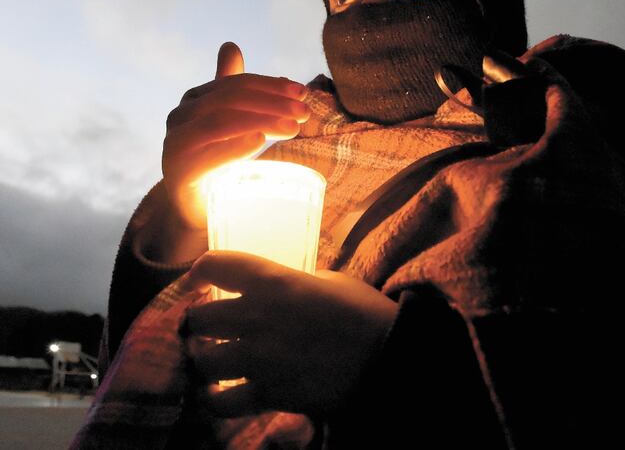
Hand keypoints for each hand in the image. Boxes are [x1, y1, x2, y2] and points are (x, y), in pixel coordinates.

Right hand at [162, 42, 309, 233]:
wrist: (197, 211)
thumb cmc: (216, 163)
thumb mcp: (228, 122)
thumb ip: (233, 89)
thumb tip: (230, 45)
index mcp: (195, 100)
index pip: (237, 84)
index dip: (271, 85)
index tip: (303, 92)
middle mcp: (180, 116)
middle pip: (230, 99)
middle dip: (272, 101)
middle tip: (304, 111)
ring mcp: (175, 143)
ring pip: (221, 121)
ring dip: (262, 119)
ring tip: (292, 127)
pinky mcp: (179, 172)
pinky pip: (207, 154)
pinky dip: (235, 145)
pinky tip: (259, 139)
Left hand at [182, 251, 398, 417]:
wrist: (386, 356)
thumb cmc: (363, 311)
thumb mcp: (329, 280)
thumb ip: (294, 282)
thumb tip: (276, 291)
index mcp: (272, 280)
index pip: (214, 264)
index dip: (199, 271)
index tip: (199, 282)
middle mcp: (256, 316)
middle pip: (198, 318)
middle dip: (199, 322)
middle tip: (209, 327)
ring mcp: (258, 358)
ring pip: (201, 360)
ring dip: (205, 360)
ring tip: (213, 361)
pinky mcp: (266, 394)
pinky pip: (219, 401)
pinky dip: (214, 398)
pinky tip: (218, 393)